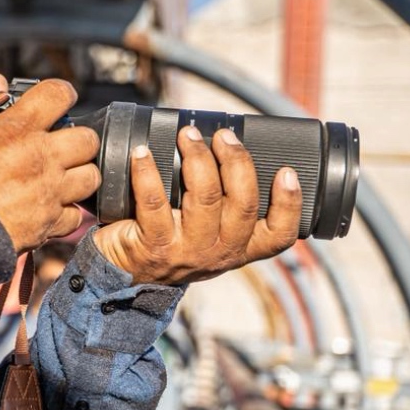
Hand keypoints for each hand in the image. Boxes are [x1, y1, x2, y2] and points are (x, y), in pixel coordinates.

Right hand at [0, 75, 100, 253]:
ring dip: (78, 174)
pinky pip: (75, 215)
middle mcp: (40, 157)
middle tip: (59, 145)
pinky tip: (49, 207)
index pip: (59, 94)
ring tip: (60, 177)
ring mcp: (49, 191)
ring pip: (90, 177)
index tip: (56, 101)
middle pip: (88, 138)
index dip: (61, 93)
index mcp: (17, 129)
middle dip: (77, 138)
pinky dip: (65, 212)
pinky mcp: (48, 222)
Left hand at [94, 126, 302, 284]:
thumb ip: (223, 205)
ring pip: (205, 198)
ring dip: (197, 158)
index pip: (278, 236)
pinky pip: (154, 202)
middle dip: (237, 161)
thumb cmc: (167, 242)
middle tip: (224, 135)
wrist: (120, 274)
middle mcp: (218, 253)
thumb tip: (229, 147)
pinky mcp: (153, 247)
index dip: (289, 205)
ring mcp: (187, 251)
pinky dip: (147, 172)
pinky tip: (142, 153)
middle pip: (243, 204)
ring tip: (188, 135)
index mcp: (238, 248)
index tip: (287, 172)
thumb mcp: (205, 233)